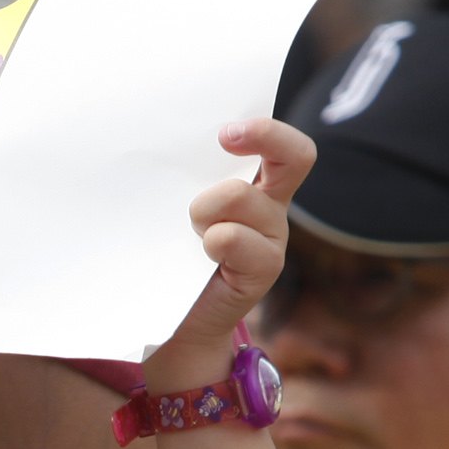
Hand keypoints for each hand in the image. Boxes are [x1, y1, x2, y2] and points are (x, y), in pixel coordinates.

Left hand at [154, 116, 316, 385]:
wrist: (173, 321)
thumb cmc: (168, 252)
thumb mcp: (173, 206)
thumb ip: (179, 176)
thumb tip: (151, 143)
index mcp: (254, 182)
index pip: (283, 144)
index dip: (265, 128)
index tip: (225, 131)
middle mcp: (270, 205)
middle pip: (296, 156)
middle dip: (262, 136)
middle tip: (223, 138)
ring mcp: (271, 237)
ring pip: (241, 196)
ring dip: (204, 207)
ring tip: (189, 229)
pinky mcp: (263, 270)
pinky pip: (237, 239)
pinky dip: (213, 239)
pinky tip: (199, 252)